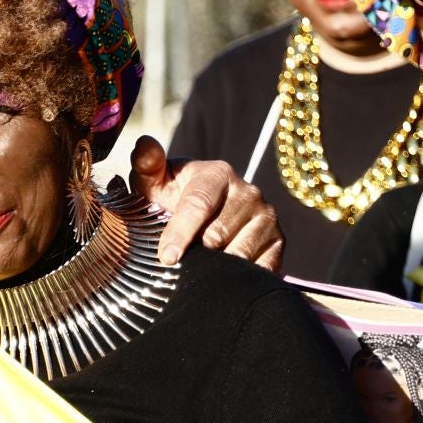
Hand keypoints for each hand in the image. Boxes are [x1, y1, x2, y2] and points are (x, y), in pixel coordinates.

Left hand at [128, 136, 284, 270]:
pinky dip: (238, 278)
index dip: (180, 232)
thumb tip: (144, 144)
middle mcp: (249, 192)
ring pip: (238, 254)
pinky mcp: (278, 242)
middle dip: (195, 252)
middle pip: (218, 234)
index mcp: (218, 173)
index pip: (199, 204)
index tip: (166, 257)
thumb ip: (146, 165)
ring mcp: (267, 217)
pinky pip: (258, 269)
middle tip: (179, 261)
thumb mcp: (154, 182)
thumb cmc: (172, 198)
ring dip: (215, 267)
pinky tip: (221, 276)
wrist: (201, 215)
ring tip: (199, 267)